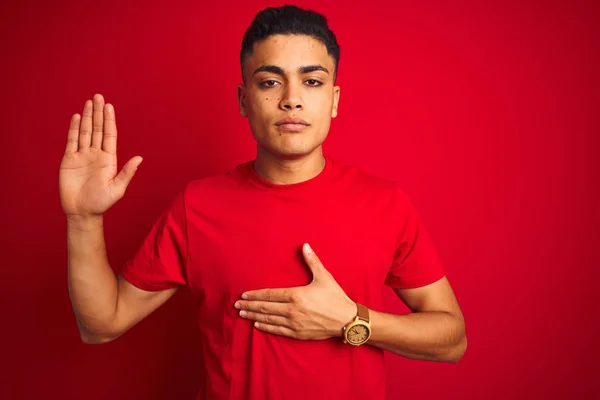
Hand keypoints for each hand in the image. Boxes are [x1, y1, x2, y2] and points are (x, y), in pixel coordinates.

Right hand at [59, 94, 142, 217]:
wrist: (82, 212)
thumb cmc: (102, 202)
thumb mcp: (118, 188)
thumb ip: (127, 173)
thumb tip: (140, 159)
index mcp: (109, 159)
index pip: (110, 135)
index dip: (109, 120)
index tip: (109, 106)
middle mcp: (96, 154)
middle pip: (97, 129)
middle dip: (98, 113)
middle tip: (98, 96)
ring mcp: (82, 156)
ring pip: (85, 132)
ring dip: (87, 117)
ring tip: (89, 102)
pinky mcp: (69, 160)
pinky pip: (72, 141)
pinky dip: (74, 129)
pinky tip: (77, 117)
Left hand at [234, 243, 356, 339]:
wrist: (347, 320)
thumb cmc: (336, 297)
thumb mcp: (324, 277)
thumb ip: (312, 261)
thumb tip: (305, 245)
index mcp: (296, 295)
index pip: (270, 295)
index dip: (255, 295)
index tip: (244, 295)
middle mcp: (292, 310)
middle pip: (265, 308)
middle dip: (249, 306)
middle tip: (237, 305)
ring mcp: (294, 323)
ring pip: (268, 320)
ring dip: (254, 316)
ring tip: (242, 314)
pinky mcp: (298, 333)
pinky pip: (277, 330)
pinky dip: (266, 327)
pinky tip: (258, 325)